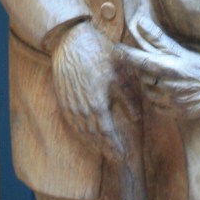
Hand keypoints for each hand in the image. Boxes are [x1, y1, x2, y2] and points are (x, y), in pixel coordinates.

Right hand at [53, 21, 138, 161]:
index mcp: (97, 103)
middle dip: (106, 149)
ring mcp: (69, 105)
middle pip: (93, 137)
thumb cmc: (99, 52)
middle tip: (116, 159)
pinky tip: (88, 135)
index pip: (107, 134)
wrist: (71, 40)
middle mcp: (81, 109)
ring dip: (93, 143)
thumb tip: (136, 118)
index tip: (123, 157)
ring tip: (105, 150)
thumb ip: (129, 98)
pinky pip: (72, 122)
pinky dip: (81, 132)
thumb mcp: (120, 73)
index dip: (115, 148)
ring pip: (82, 131)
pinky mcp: (62, 99)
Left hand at [117, 16, 199, 119]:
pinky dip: (156, 97)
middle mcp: (172, 87)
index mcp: (173, 68)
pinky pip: (154, 105)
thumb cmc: (196, 65)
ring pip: (147, 91)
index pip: (144, 61)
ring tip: (163, 77)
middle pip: (143, 76)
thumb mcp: (180, 50)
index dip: (128, 55)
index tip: (117, 49)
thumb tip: (140, 21)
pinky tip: (166, 90)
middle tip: (155, 64)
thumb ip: (158, 38)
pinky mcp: (174, 113)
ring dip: (149, 83)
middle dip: (144, 69)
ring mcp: (173, 102)